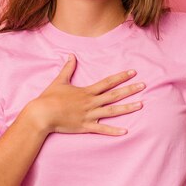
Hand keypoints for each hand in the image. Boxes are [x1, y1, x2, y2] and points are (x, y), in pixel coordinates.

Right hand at [23, 54, 144, 135]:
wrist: (42, 115)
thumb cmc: (49, 98)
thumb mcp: (59, 81)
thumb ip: (68, 68)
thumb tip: (71, 55)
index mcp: (87, 91)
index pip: (108, 82)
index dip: (121, 77)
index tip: (133, 72)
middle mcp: (91, 102)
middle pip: (114, 95)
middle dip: (130, 90)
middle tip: (144, 85)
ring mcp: (89, 115)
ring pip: (112, 111)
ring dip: (127, 108)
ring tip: (141, 105)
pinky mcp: (85, 127)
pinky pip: (102, 129)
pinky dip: (114, 131)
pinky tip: (126, 131)